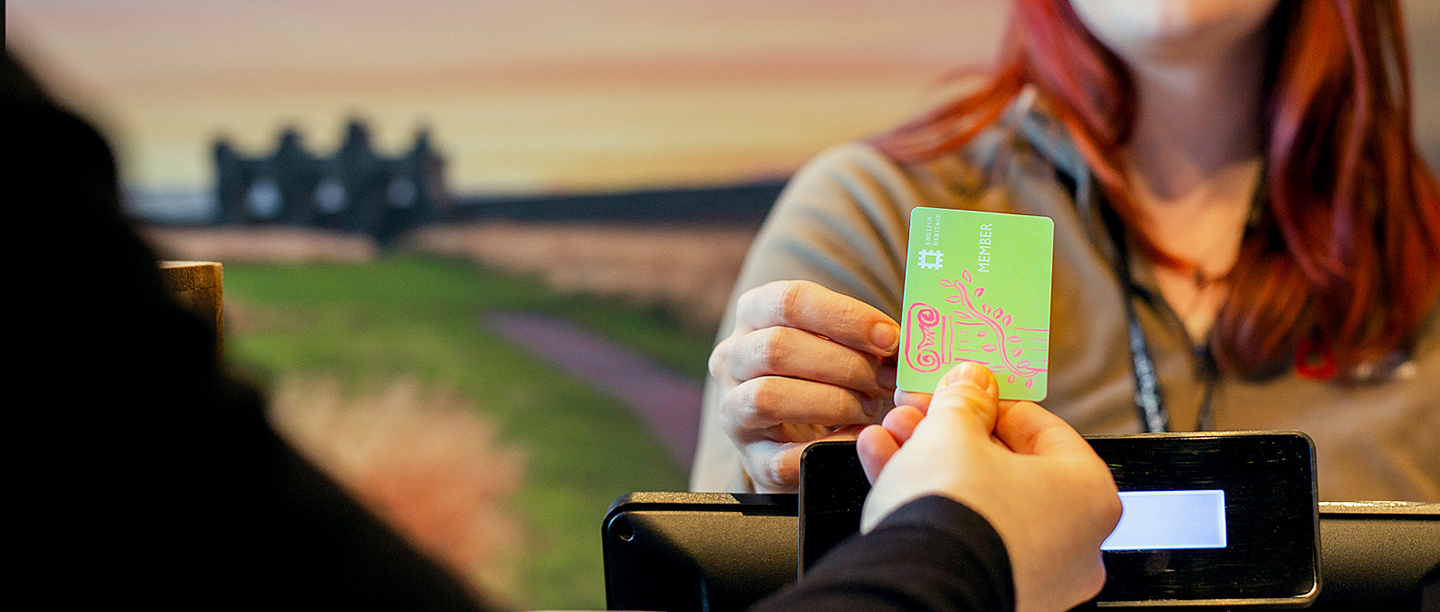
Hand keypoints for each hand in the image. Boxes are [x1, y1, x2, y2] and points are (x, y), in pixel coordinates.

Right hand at [708, 280, 899, 491]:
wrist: (794, 430)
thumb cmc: (823, 372)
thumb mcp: (835, 341)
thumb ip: (863, 335)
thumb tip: (913, 339)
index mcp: (753, 315)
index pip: (788, 301)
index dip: (844, 316)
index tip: (889, 337)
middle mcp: (731, 358)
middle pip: (778, 347)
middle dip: (845, 364)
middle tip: (887, 379)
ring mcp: (733, 409)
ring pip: (768, 397)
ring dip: (832, 401)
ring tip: (869, 407)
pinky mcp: (749, 457)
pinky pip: (781, 457)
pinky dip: (826, 447)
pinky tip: (856, 437)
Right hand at [857, 362, 1120, 611]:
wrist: (921, 586)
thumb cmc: (958, 512)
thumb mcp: (954, 432)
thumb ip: (965, 400)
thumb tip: (972, 382)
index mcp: (1089, 494)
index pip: (1043, 430)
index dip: (994, 400)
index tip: (965, 388)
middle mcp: (1074, 541)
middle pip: (1005, 466)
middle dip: (951, 432)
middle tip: (920, 410)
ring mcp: (1034, 573)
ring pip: (978, 500)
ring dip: (930, 460)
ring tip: (891, 434)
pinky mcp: (992, 590)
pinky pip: (962, 534)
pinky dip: (927, 501)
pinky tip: (886, 465)